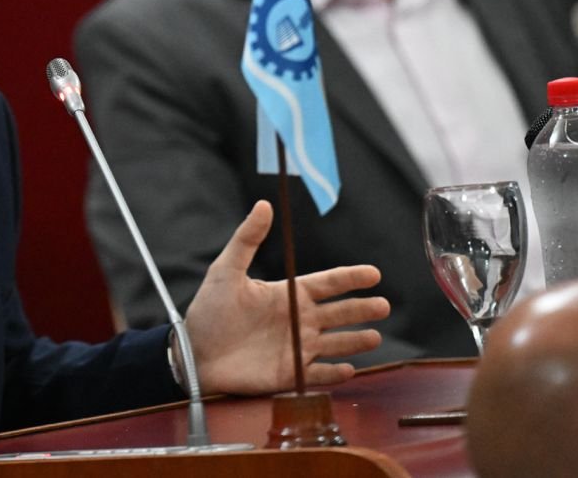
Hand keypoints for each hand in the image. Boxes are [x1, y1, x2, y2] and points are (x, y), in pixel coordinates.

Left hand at [183, 201, 387, 394]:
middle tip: (384, 306)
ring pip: (336, 343)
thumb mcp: (226, 270)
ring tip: (375, 337)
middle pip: (339, 313)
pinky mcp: (289, 374)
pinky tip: (349, 369)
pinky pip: (318, 374)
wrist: (194, 353)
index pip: (327, 284)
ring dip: (356, 340)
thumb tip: (265, 204)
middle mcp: (298, 320)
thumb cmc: (209, 311)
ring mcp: (296, 348)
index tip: (374, 273)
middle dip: (362, 309)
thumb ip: (247, 239)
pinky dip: (335, 373)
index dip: (351, 278)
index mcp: (288, 294)